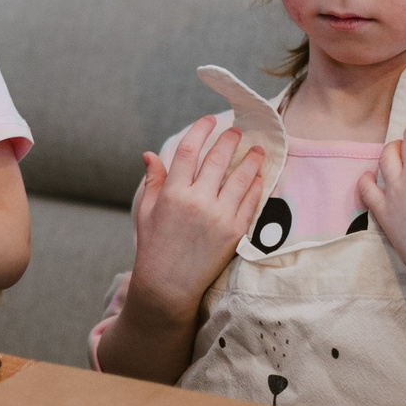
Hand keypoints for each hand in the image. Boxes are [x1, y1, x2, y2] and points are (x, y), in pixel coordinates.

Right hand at [123, 120, 268, 320]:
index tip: (210, 120)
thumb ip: (153, 181)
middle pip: (217, 159)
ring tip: (257, 150)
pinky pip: (250, 203)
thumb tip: (150, 154)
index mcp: (172, 193)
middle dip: (229, 140)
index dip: (200, 130)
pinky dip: (256, 187)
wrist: (169, 286)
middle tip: (237, 131)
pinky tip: (259, 177)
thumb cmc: (154, 248)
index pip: (188, 150)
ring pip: (239, 178)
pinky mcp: (234, 232)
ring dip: (250, 160)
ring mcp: (218, 216)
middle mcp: (196, 201)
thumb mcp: (146, 212)